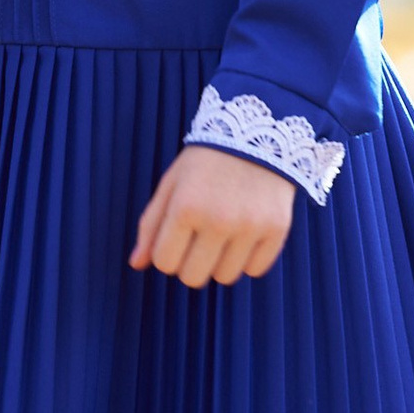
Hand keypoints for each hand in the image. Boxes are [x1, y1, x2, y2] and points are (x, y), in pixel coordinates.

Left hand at [131, 143, 296, 287]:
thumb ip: (151, 224)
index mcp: (186, 207)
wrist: (256, 135)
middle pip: (193, 277)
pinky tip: (245, 236)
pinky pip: (255, 270)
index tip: (176, 238)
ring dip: (219, 263)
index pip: (165, 263)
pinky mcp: (277, 229)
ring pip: (225, 277)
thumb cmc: (205, 163)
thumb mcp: (171, 184)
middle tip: (198, 240)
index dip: (166, 254)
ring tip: (223, 236)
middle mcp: (219, 220)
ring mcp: (250, 226)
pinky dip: (248, 259)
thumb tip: (136, 264)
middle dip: (190, 263)